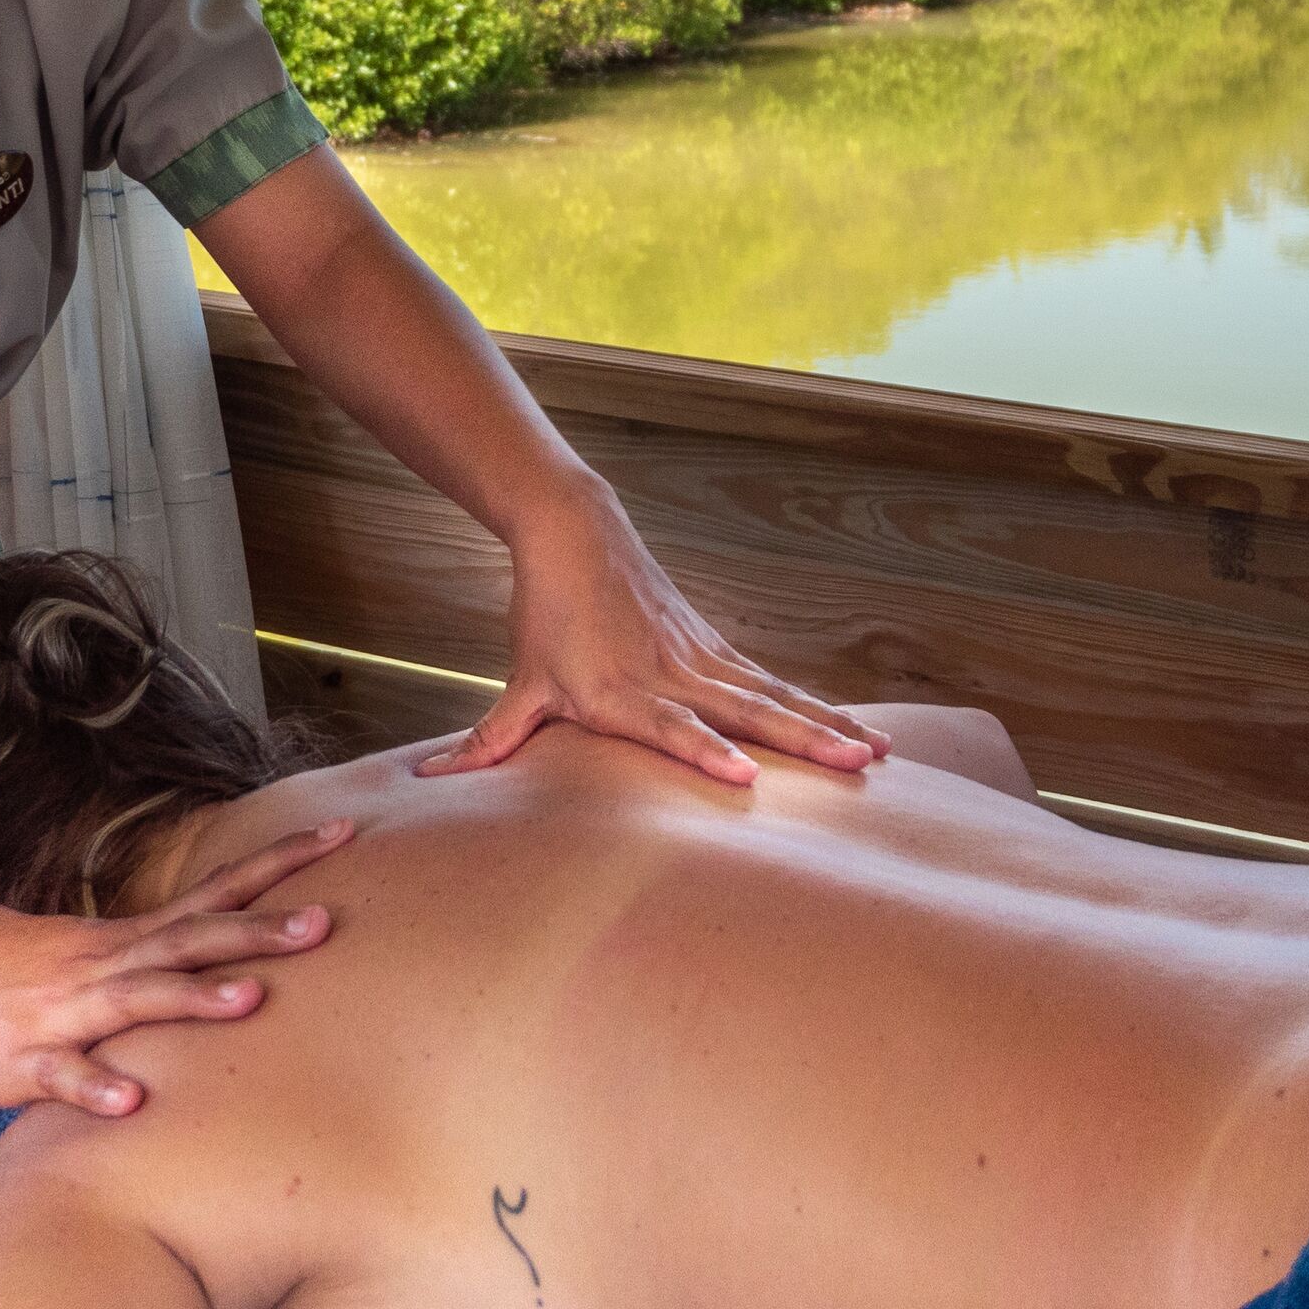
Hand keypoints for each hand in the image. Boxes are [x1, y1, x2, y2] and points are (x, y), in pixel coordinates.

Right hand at [0, 820, 356, 1115]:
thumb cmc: (23, 971)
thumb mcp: (105, 956)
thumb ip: (166, 959)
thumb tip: (243, 955)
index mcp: (134, 940)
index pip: (221, 892)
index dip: (282, 864)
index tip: (345, 830)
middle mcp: (110, 965)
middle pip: (193, 939)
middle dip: (258, 932)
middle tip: (324, 923)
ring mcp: (69, 1011)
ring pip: (137, 999)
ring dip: (192, 998)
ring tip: (250, 999)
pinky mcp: (25, 1061)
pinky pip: (64, 1075)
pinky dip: (96, 1086)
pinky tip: (131, 1100)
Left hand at [418, 485, 884, 785]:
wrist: (575, 530)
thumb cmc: (546, 614)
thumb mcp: (520, 681)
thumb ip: (491, 738)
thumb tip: (432, 778)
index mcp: (620, 688)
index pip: (669, 725)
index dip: (704, 750)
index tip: (746, 775)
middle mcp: (669, 673)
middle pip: (745, 709)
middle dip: (804, 740)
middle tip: (856, 767)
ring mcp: (699, 656)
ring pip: (772, 695)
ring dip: (826, 724)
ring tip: (876, 754)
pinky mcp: (714, 647)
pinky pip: (770, 681)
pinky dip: (813, 704)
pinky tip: (852, 729)